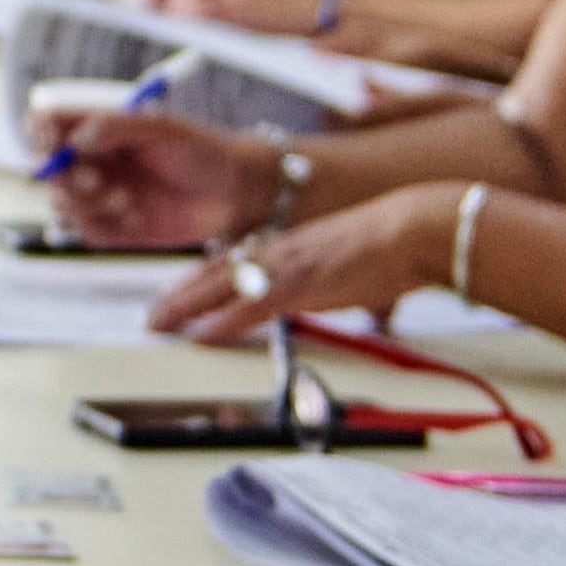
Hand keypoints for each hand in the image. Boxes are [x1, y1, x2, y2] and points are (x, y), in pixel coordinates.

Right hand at [37, 105, 267, 250]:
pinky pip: (84, 232)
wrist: (235, 193)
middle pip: (44, 167)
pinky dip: (102, 226)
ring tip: (124, 199)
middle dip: (63, 176)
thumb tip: (75, 138)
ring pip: (60, 203)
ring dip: (83, 203)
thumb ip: (116, 126)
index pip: (46, 124)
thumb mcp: (162, 128)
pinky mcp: (111, 229)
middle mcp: (90, 161)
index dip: (38, 131)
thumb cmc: (201, 151)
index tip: (51, 142)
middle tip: (97, 179)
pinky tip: (135, 218)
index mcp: (96, 129)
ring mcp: (98, 196)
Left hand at [150, 181, 454, 340]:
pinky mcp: (301, 285)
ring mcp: (286, 267)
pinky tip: (201, 334)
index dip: (203, 280)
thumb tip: (320, 294)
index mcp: (289, 245)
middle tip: (154, 314)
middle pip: (216, 272)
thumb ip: (323, 277)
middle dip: (181, 295)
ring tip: (159, 323)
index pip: (235, 262)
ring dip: (186, 306)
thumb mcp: (344, 261)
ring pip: (222, 286)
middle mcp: (279, 251)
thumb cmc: (390, 247)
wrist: (411, 230)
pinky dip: (222, 322)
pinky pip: (251, 307)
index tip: (181, 294)